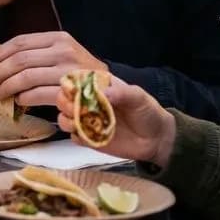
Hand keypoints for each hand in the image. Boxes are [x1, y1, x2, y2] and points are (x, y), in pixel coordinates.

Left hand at [0, 31, 106, 108]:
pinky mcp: (70, 91)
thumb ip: (36, 52)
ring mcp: (68, 70)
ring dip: (7, 87)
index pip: (20, 42)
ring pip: (26, 77)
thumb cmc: (78, 70)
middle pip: (20, 60)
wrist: (110, 87)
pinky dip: (23, 98)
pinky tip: (19, 101)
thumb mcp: (61, 52)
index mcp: (57, 38)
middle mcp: (64, 51)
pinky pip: (37, 94)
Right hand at [56, 73, 175, 166]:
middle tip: (76, 110)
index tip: (73, 91)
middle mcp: (88, 102)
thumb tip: (102, 93)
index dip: (69, 84)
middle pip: (63, 98)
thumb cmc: (147, 112)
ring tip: (79, 124)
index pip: (75, 80)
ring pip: (63, 117)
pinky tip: (87, 136)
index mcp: (98, 86)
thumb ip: (121, 93)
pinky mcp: (88, 138)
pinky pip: (73, 137)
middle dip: (65, 103)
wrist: (156, 139)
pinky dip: (76, 136)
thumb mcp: (138, 97)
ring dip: (66, 120)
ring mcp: (87, 120)